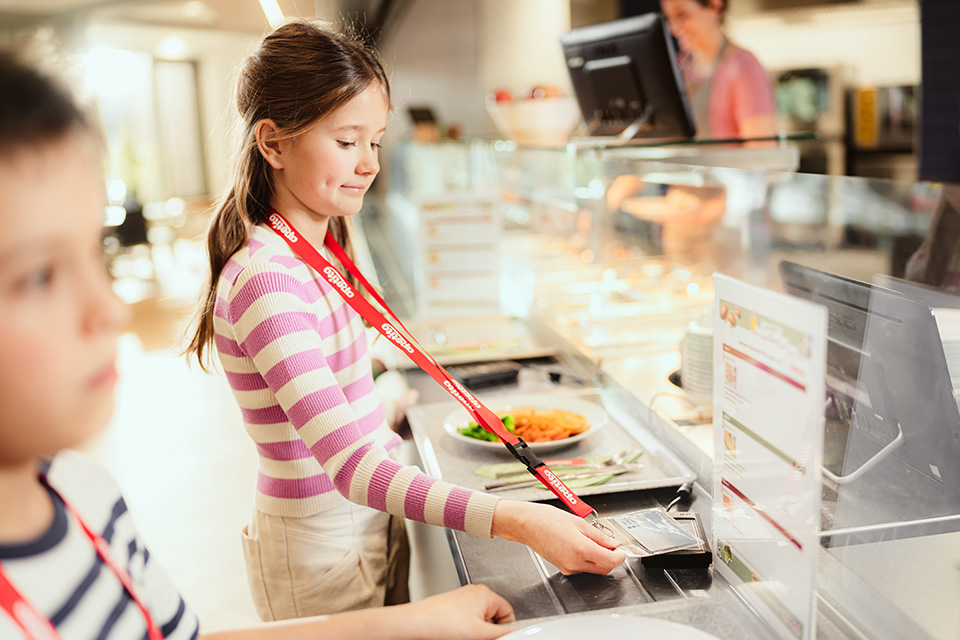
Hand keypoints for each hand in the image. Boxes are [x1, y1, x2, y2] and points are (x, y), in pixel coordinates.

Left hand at [400, 584, 515, 639]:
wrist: (415, 624)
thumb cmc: (442, 623)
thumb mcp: (480, 634)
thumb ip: (503, 634)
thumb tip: (519, 632)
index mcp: (486, 594)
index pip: (509, 613)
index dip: (504, 629)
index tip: (496, 638)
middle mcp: (475, 593)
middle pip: (494, 617)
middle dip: (489, 631)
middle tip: (476, 637)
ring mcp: (463, 599)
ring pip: (480, 620)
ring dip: (476, 631)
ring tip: (462, 635)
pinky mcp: (453, 607)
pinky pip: (468, 620)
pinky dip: (465, 629)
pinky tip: (456, 634)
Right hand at [491, 501, 624, 574]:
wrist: (526, 525)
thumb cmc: (547, 519)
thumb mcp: (579, 522)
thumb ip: (599, 536)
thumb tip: (613, 544)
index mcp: (581, 549)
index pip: (611, 561)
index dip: (620, 555)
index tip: (621, 549)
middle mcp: (575, 562)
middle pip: (604, 568)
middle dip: (610, 557)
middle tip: (608, 542)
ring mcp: (568, 568)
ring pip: (593, 568)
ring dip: (598, 558)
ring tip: (589, 539)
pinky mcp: (563, 568)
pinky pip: (582, 567)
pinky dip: (587, 559)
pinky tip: (579, 544)